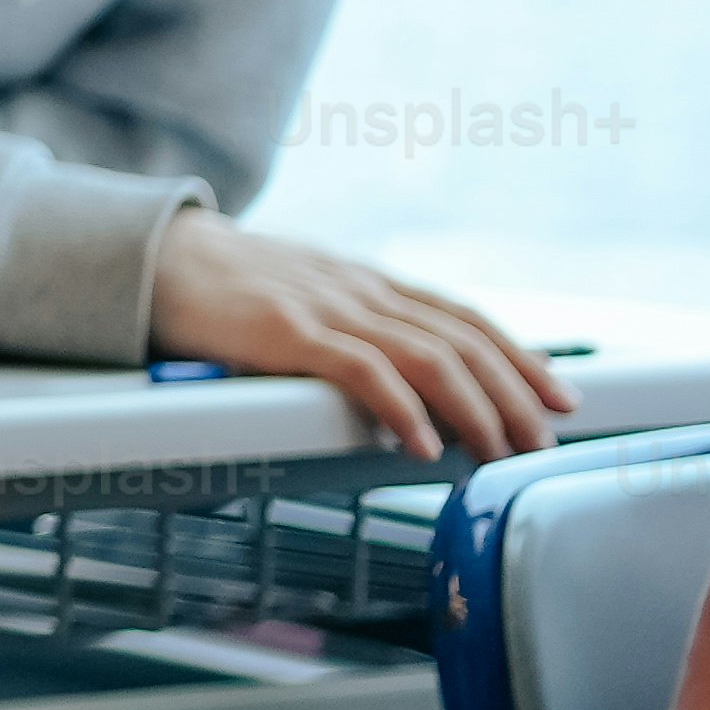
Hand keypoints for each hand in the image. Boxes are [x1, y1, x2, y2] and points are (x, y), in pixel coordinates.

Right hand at [145, 212, 571, 459]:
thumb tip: (393, 377)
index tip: (560, 396)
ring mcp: (326, 308)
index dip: (519, 357)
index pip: (464, 318)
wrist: (148, 257)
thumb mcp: (300, 295)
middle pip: (461, 341)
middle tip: (545, 441)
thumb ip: (346, 325)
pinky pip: (362, 372)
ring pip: (428, 358)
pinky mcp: (286, 332)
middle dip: (515, 394)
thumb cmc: (219, 288)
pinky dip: (402, 410)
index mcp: (366, 283)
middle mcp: (360, 291)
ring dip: (475, 410)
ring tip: (499, 452)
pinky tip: (422, 444)